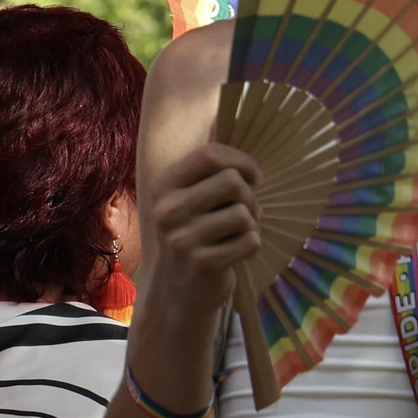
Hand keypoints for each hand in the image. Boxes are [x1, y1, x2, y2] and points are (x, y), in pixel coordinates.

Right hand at [144, 143, 262, 312]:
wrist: (179, 291)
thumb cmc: (194, 233)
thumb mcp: (188, 199)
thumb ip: (209, 171)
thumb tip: (243, 126)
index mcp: (163, 185)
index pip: (210, 155)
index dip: (241, 161)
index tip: (254, 177)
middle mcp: (167, 210)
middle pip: (232, 182)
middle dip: (250, 196)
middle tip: (247, 211)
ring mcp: (182, 239)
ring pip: (244, 213)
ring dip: (252, 223)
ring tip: (240, 232)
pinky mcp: (202, 263)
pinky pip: (250, 241)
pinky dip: (252, 244)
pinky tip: (236, 251)